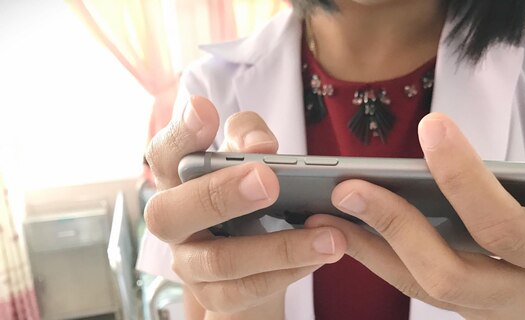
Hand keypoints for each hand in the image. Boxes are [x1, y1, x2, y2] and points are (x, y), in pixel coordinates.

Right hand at [144, 96, 345, 317]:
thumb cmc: (249, 193)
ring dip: (280, 247)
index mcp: (177, 179)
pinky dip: (288, 273)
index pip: (163, 153)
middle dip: (220, 195)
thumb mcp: (250, 158)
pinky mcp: (213, 296)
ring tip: (329, 235)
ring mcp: (189, 264)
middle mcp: (173, 222)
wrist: (254, 257)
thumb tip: (263, 148)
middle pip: (170, 214)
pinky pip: (246, 292)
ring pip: (220, 261)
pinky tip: (319, 257)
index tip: (204, 109)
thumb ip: (250, 137)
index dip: (180, 132)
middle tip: (268, 180)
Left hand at [306, 113, 524, 318]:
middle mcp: (521, 296)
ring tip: (323, 211)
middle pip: (446, 273)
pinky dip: (378, 258)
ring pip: (419, 287)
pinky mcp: (468, 306)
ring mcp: (490, 309)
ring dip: (369, 249)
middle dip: (394, 226)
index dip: (464, 178)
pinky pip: (416, 286)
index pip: (503, 225)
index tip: (432, 126)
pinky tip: (348, 228)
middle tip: (347, 185)